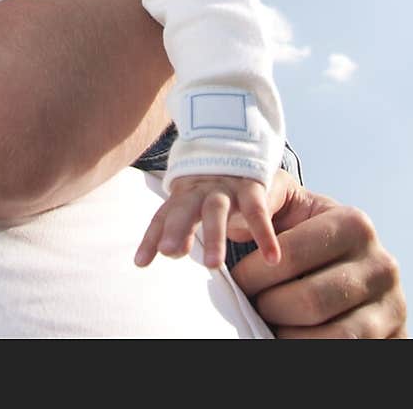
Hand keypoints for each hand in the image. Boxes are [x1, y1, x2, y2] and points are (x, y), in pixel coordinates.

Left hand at [135, 173, 281, 269]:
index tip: (140, 262)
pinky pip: (257, 212)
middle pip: (185, 207)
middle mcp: (201, 189)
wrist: (240, 148)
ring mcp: (226, 187)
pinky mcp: (251, 188)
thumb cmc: (209, 187)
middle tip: (168, 251)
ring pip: (216, 210)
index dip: (151, 237)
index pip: (163, 215)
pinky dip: (264, 235)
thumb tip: (167, 252)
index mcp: (183, 194)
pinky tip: (272, 259)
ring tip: (213, 265)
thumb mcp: (192, 204)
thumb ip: (179, 228)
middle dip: (176, 228)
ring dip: (214, 236)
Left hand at [230, 173, 407, 338]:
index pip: (290, 253)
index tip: (237, 281)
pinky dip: (308, 348)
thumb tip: (231, 220)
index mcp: (354, 224)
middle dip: (270, 308)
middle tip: (253, 306)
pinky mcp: (396, 336)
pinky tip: (290, 338)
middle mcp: (381, 263)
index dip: (254, 273)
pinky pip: (345, 351)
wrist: (360, 275)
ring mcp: (392, 305)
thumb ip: (268, 204)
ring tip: (270, 324)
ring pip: (330, 335)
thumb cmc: (314, 241)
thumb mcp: (297, 213)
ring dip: (289, 335)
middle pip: (309, 300)